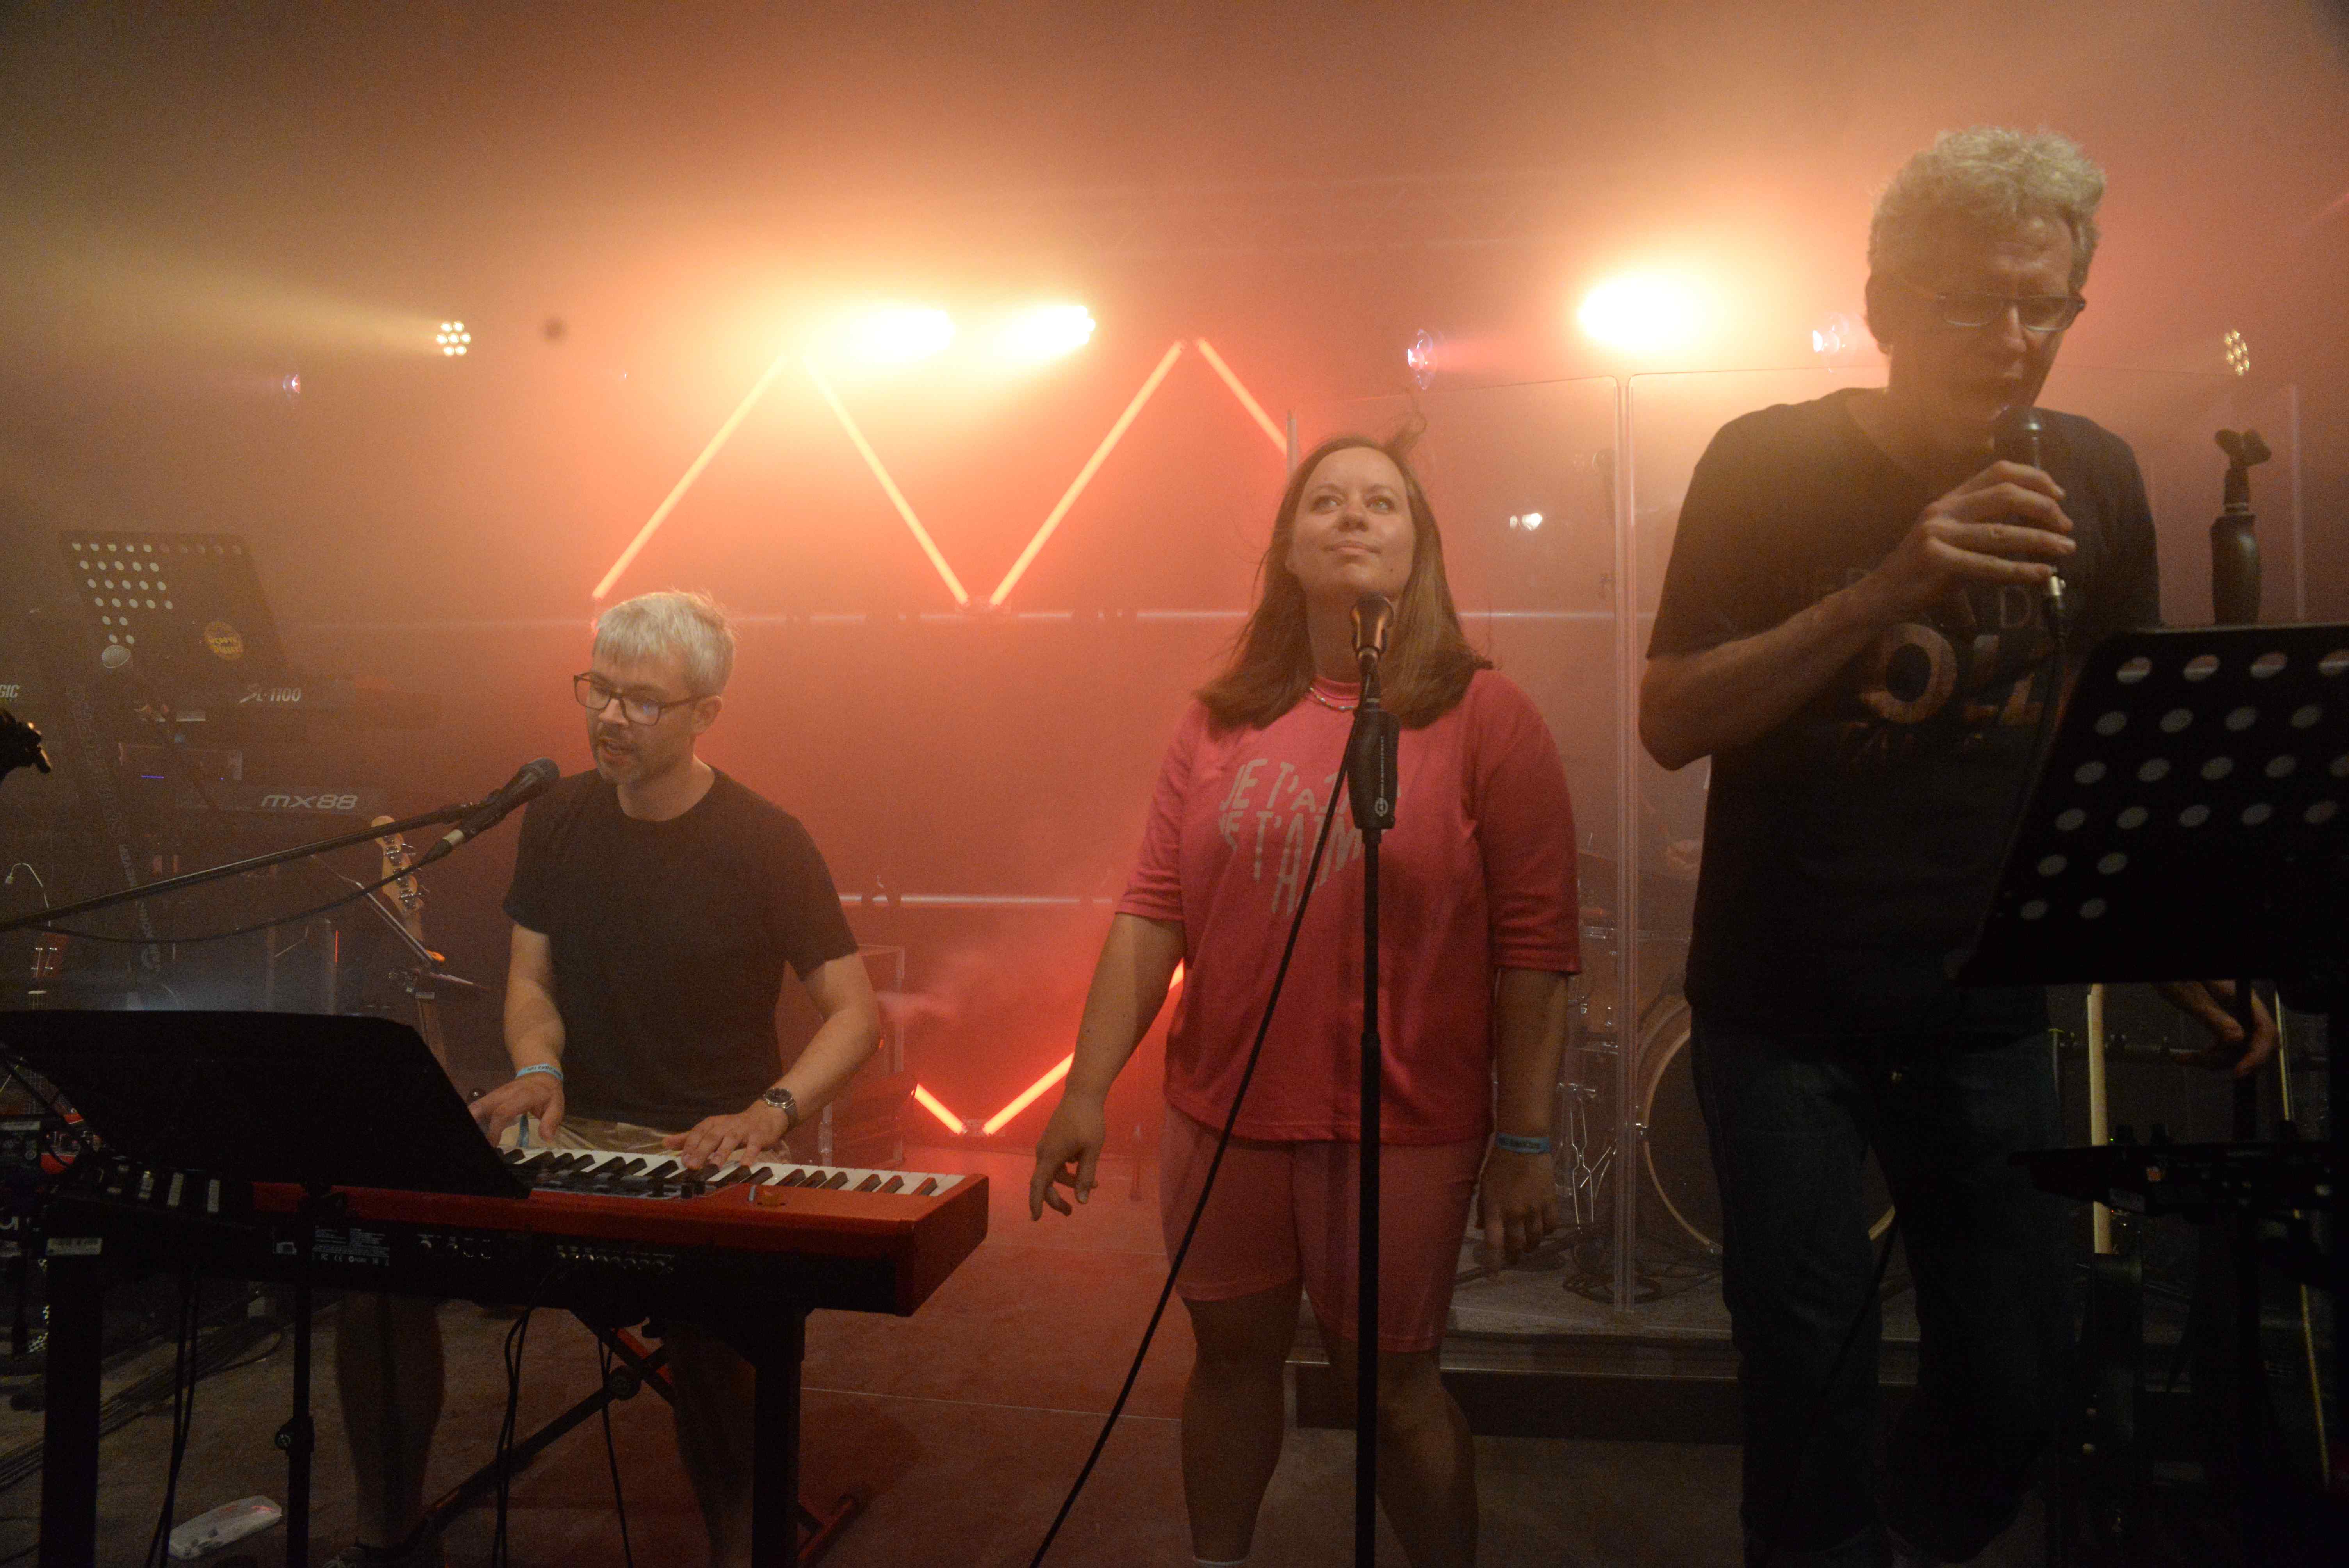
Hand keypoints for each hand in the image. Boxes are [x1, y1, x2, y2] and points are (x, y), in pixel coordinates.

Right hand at [470, 1072, 563, 1145]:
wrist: (540, 1073)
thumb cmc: (547, 1092)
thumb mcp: (557, 1104)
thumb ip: (551, 1121)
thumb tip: (547, 1139)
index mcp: (522, 1096)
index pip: (503, 1112)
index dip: (495, 1129)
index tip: (492, 1144)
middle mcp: (504, 1093)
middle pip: (482, 1107)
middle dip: (475, 1123)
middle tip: (479, 1140)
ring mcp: (496, 1093)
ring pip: (477, 1105)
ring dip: (473, 1119)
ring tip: (476, 1134)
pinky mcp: (492, 1096)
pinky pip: (478, 1106)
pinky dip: (474, 1117)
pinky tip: (478, 1128)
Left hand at [663, 1104, 790, 1170]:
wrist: (767, 1114)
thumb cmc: (735, 1126)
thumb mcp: (711, 1129)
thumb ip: (689, 1137)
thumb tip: (664, 1143)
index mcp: (713, 1123)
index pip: (698, 1132)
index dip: (690, 1145)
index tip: (682, 1160)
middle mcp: (726, 1125)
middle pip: (711, 1137)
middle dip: (701, 1151)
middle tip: (692, 1166)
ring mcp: (743, 1130)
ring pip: (730, 1140)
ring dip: (722, 1153)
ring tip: (714, 1167)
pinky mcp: (758, 1136)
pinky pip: (753, 1146)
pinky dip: (749, 1155)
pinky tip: (744, 1166)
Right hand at [1029, 1092, 1106, 1218]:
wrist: (1083, 1093)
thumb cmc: (1089, 1121)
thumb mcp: (1092, 1151)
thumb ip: (1086, 1176)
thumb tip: (1082, 1201)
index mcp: (1050, 1156)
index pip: (1038, 1186)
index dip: (1036, 1203)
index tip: (1035, 1219)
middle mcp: (1044, 1152)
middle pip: (1045, 1182)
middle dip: (1056, 1199)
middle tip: (1070, 1212)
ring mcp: (1047, 1145)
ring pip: (1054, 1171)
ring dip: (1070, 1181)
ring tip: (1093, 1185)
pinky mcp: (1053, 1139)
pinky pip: (1057, 1161)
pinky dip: (1069, 1169)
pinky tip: (1084, 1164)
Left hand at [1475, 1145, 1557, 1273]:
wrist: (1523, 1144)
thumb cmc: (1498, 1164)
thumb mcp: (1485, 1186)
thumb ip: (1484, 1210)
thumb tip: (1483, 1229)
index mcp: (1496, 1209)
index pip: (1494, 1243)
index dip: (1493, 1262)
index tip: (1494, 1275)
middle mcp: (1515, 1213)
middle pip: (1517, 1244)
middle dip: (1514, 1254)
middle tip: (1514, 1256)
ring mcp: (1535, 1209)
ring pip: (1536, 1238)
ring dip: (1531, 1245)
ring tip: (1529, 1245)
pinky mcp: (1550, 1202)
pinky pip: (1552, 1225)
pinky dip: (1547, 1232)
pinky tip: (1543, 1230)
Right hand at [1858, 461, 2076, 620]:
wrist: (1880, 595)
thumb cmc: (1922, 570)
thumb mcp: (1951, 538)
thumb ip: (1982, 526)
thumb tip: (2034, 526)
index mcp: (1949, 499)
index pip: (1998, 471)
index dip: (2035, 478)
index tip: (2059, 495)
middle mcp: (1943, 510)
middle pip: (2005, 494)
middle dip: (2044, 507)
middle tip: (2066, 525)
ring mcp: (1936, 534)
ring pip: (2001, 533)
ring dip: (2041, 540)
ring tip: (2067, 549)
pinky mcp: (1935, 561)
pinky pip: (1988, 565)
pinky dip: (2021, 570)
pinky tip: (2043, 574)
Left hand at [2155, 980, 2278, 1076]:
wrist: (2166, 973)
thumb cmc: (2175, 977)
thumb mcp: (2189, 996)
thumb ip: (2213, 1016)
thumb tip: (2238, 1040)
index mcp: (2242, 998)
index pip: (2266, 1031)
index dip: (2257, 1055)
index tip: (2238, 1071)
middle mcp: (2244, 1009)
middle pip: (2255, 1045)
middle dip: (2232, 1059)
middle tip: (2203, 1062)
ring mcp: (2236, 1017)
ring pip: (2238, 1049)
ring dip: (2215, 1060)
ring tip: (2185, 1058)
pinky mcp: (2224, 1023)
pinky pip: (2225, 1046)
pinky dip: (2208, 1055)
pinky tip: (2186, 1057)